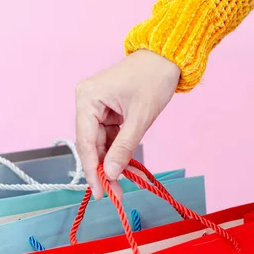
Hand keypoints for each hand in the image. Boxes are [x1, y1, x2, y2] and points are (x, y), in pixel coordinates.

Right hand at [75, 49, 179, 199]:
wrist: (167, 58)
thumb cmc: (154, 79)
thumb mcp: (140, 117)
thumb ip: (124, 147)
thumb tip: (111, 174)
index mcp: (87, 98)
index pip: (85, 142)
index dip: (92, 170)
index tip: (100, 192)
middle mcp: (87, 102)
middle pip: (91, 145)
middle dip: (103, 170)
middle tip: (113, 195)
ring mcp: (97, 108)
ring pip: (100, 144)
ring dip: (111, 164)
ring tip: (121, 187)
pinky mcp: (108, 112)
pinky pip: (110, 138)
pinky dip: (117, 153)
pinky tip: (124, 170)